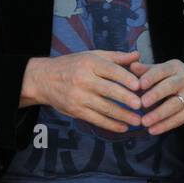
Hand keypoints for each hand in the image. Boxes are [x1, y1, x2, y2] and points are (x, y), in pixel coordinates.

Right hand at [22, 49, 142, 133]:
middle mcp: (83, 79)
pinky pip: (95, 119)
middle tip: (141, 105)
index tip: (139, 85)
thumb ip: (116, 57)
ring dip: (122, 115)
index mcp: (90, 63)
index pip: (110, 70)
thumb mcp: (92, 56)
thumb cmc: (72, 65)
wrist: (42, 79)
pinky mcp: (75, 110)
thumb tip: (138, 55)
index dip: (125, 78)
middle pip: (108, 90)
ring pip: (104, 107)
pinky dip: (110, 125)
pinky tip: (123, 127)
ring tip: (138, 120)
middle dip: (126, 98)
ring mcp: (78, 96)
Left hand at [131, 58, 183, 134]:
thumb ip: (148, 70)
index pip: (162, 70)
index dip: (151, 77)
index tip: (139, 85)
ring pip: (175, 105)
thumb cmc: (178, 80)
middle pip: (170, 86)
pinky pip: (179, 118)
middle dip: (155, 95)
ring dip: (158, 114)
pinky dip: (165, 125)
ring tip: (144, 122)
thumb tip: (131, 66)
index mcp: (176, 67)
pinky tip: (153, 130)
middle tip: (141, 104)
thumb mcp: (166, 72)